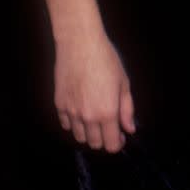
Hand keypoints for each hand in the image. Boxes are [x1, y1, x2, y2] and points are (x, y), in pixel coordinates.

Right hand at [54, 30, 135, 152]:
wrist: (80, 44)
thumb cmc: (106, 60)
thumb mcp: (124, 83)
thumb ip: (127, 109)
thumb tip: (129, 128)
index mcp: (107, 113)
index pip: (110, 145)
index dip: (117, 144)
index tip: (120, 136)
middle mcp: (88, 117)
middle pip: (95, 144)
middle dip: (104, 139)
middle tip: (109, 126)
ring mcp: (71, 112)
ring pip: (79, 137)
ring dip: (89, 133)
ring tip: (95, 118)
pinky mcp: (59, 104)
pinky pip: (66, 124)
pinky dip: (74, 123)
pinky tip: (81, 111)